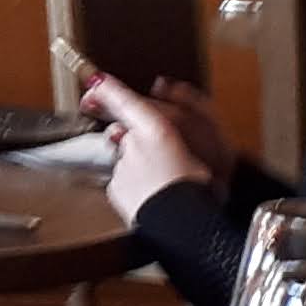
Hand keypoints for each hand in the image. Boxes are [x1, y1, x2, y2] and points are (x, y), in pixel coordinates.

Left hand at [83, 71, 234, 219]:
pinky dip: (134, 183)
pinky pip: (124, 180)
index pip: (124, 99)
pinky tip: (153, 193)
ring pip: (126, 157)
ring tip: (165, 180)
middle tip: (164, 156)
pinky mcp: (117, 189)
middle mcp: (134, 145)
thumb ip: (187, 110)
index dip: (107, 87)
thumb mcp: (209, 141)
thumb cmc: (202, 186)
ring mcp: (123, 168)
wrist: (187, 226)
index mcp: (157, 130)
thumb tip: (161, 91)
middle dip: (135, 137)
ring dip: (139, 163)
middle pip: (126, 131)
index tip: (95, 79)